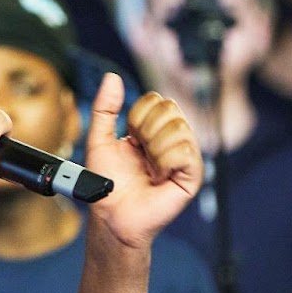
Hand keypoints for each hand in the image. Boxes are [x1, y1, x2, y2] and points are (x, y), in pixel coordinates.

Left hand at [84, 76, 201, 249]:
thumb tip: (112, 77)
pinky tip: (158, 176)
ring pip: (179, 128)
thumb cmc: (106, 184)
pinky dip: (165, 161)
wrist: (111, 215)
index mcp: (153, 130)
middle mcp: (172, 140)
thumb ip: (104, 108)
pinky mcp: (192, 176)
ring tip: (148, 167)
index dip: (138, 116)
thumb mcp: (99, 140)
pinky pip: (185, 151)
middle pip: (171, 109)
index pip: (158, 100)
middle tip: (140, 154)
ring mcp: (184, 157)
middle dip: (146, 130)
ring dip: (154, 148)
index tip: (130, 139)